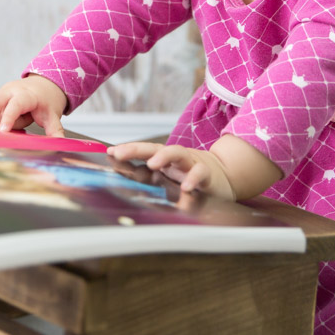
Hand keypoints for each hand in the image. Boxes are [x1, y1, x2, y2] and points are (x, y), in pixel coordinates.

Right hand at [0, 74, 67, 136]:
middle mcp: (11, 90)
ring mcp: (2, 92)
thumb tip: (58, 143)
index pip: (15, 105)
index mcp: (26, 95)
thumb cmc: (47, 100)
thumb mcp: (53, 115)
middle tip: (6, 127)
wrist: (45, 85)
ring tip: (12, 120)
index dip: (8, 118)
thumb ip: (54, 130)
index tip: (3, 131)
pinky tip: (8, 118)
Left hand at [108, 135, 283, 201]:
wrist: (225, 176)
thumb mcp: (171, 177)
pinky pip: (200, 174)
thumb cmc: (192, 176)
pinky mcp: (207, 175)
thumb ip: (153, 178)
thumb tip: (127, 180)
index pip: (144, 151)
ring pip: (178, 153)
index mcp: (166, 159)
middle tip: (120, 153)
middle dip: (136, 148)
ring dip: (164, 157)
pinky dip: (193, 179)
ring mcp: (191, 164)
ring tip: (152, 164)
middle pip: (155, 148)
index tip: (110, 152)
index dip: (128, 150)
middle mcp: (176, 158)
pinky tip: (186, 186)